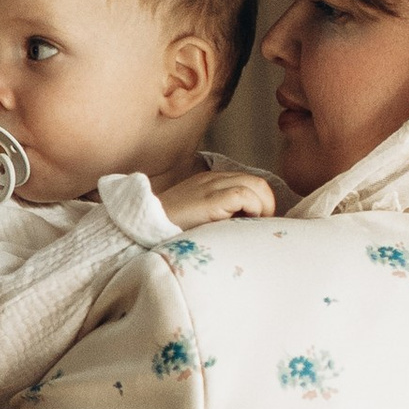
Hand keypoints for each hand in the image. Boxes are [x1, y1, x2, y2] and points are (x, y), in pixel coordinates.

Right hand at [157, 165, 278, 230]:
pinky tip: (244, 224)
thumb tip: (244, 227)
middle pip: (258, 181)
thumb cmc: (168, 229)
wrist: (141, 226)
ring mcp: (211, 186)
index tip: (254, 223)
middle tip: (259, 226)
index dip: (259, 201)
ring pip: (256, 185)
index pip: (249, 182)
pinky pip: (244, 194)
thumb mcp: (197, 217)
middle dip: (266, 204)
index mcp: (210, 182)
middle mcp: (213, 179)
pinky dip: (253, 208)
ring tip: (253, 227)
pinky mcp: (210, 199)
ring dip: (263, 207)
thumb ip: (217, 215)